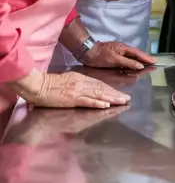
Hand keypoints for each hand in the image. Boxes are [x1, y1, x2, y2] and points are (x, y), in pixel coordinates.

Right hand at [12, 70, 130, 109]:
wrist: (37, 85)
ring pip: (98, 94)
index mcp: (80, 78)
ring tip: (123, 101)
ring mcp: (77, 91)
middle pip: (102, 89)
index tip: (120, 93)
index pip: (99, 84)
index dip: (111, 89)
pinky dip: (97, 103)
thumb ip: (77, 83)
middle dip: (116, 94)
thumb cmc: (49, 84)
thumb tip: (86, 87)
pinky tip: (106, 104)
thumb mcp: (66, 79)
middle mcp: (81, 83)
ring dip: (112, 98)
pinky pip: (87, 101)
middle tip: (127, 98)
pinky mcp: (71, 99)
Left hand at [83, 41, 155, 70]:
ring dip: (139, 62)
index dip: (146, 58)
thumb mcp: (115, 59)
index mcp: (124, 48)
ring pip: (131, 58)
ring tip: (147, 67)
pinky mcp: (114, 58)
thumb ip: (128, 62)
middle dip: (145, 59)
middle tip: (154, 64)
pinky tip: (134, 68)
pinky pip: (126, 61)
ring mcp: (118, 54)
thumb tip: (140, 66)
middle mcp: (122, 50)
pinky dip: (132, 64)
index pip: (138, 54)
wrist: (87, 53)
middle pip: (136, 55)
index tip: (155, 61)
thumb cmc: (100, 55)